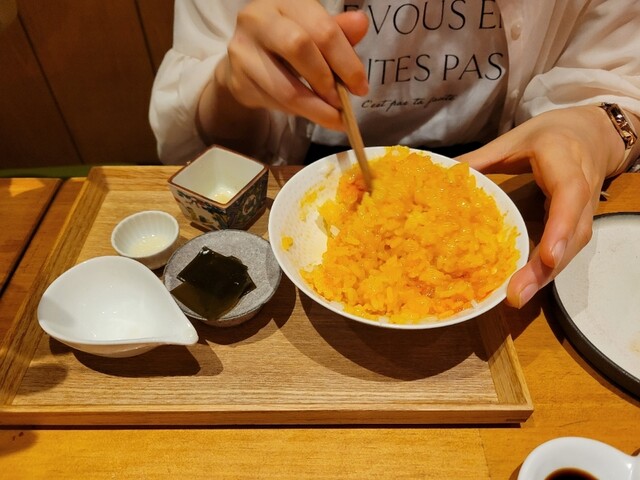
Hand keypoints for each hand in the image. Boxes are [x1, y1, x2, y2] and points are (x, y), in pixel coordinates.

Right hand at [217, 0, 368, 129]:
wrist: (246, 61)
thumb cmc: (286, 43)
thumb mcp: (314, 32)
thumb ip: (336, 31)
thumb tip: (361, 23)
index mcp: (285, 1)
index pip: (321, 28)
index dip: (346, 60)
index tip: (360, 86)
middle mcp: (258, 18)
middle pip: (298, 47)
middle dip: (327, 81)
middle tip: (343, 102)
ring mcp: (243, 49)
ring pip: (285, 87)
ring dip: (316, 108)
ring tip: (334, 117)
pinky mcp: (238, 79)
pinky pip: (274, 103)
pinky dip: (299, 112)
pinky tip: (311, 113)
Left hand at [458, 106, 624, 307]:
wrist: (593, 132)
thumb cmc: (550, 135)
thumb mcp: (513, 140)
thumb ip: (481, 158)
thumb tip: (442, 174)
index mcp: (564, 160)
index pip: (569, 195)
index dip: (560, 227)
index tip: (547, 257)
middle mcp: (582, 188)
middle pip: (575, 233)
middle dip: (548, 266)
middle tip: (518, 295)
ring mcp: (586, 209)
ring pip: (575, 246)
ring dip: (548, 274)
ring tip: (519, 296)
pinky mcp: (581, 222)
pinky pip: (568, 247)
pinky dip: (548, 268)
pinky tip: (525, 285)